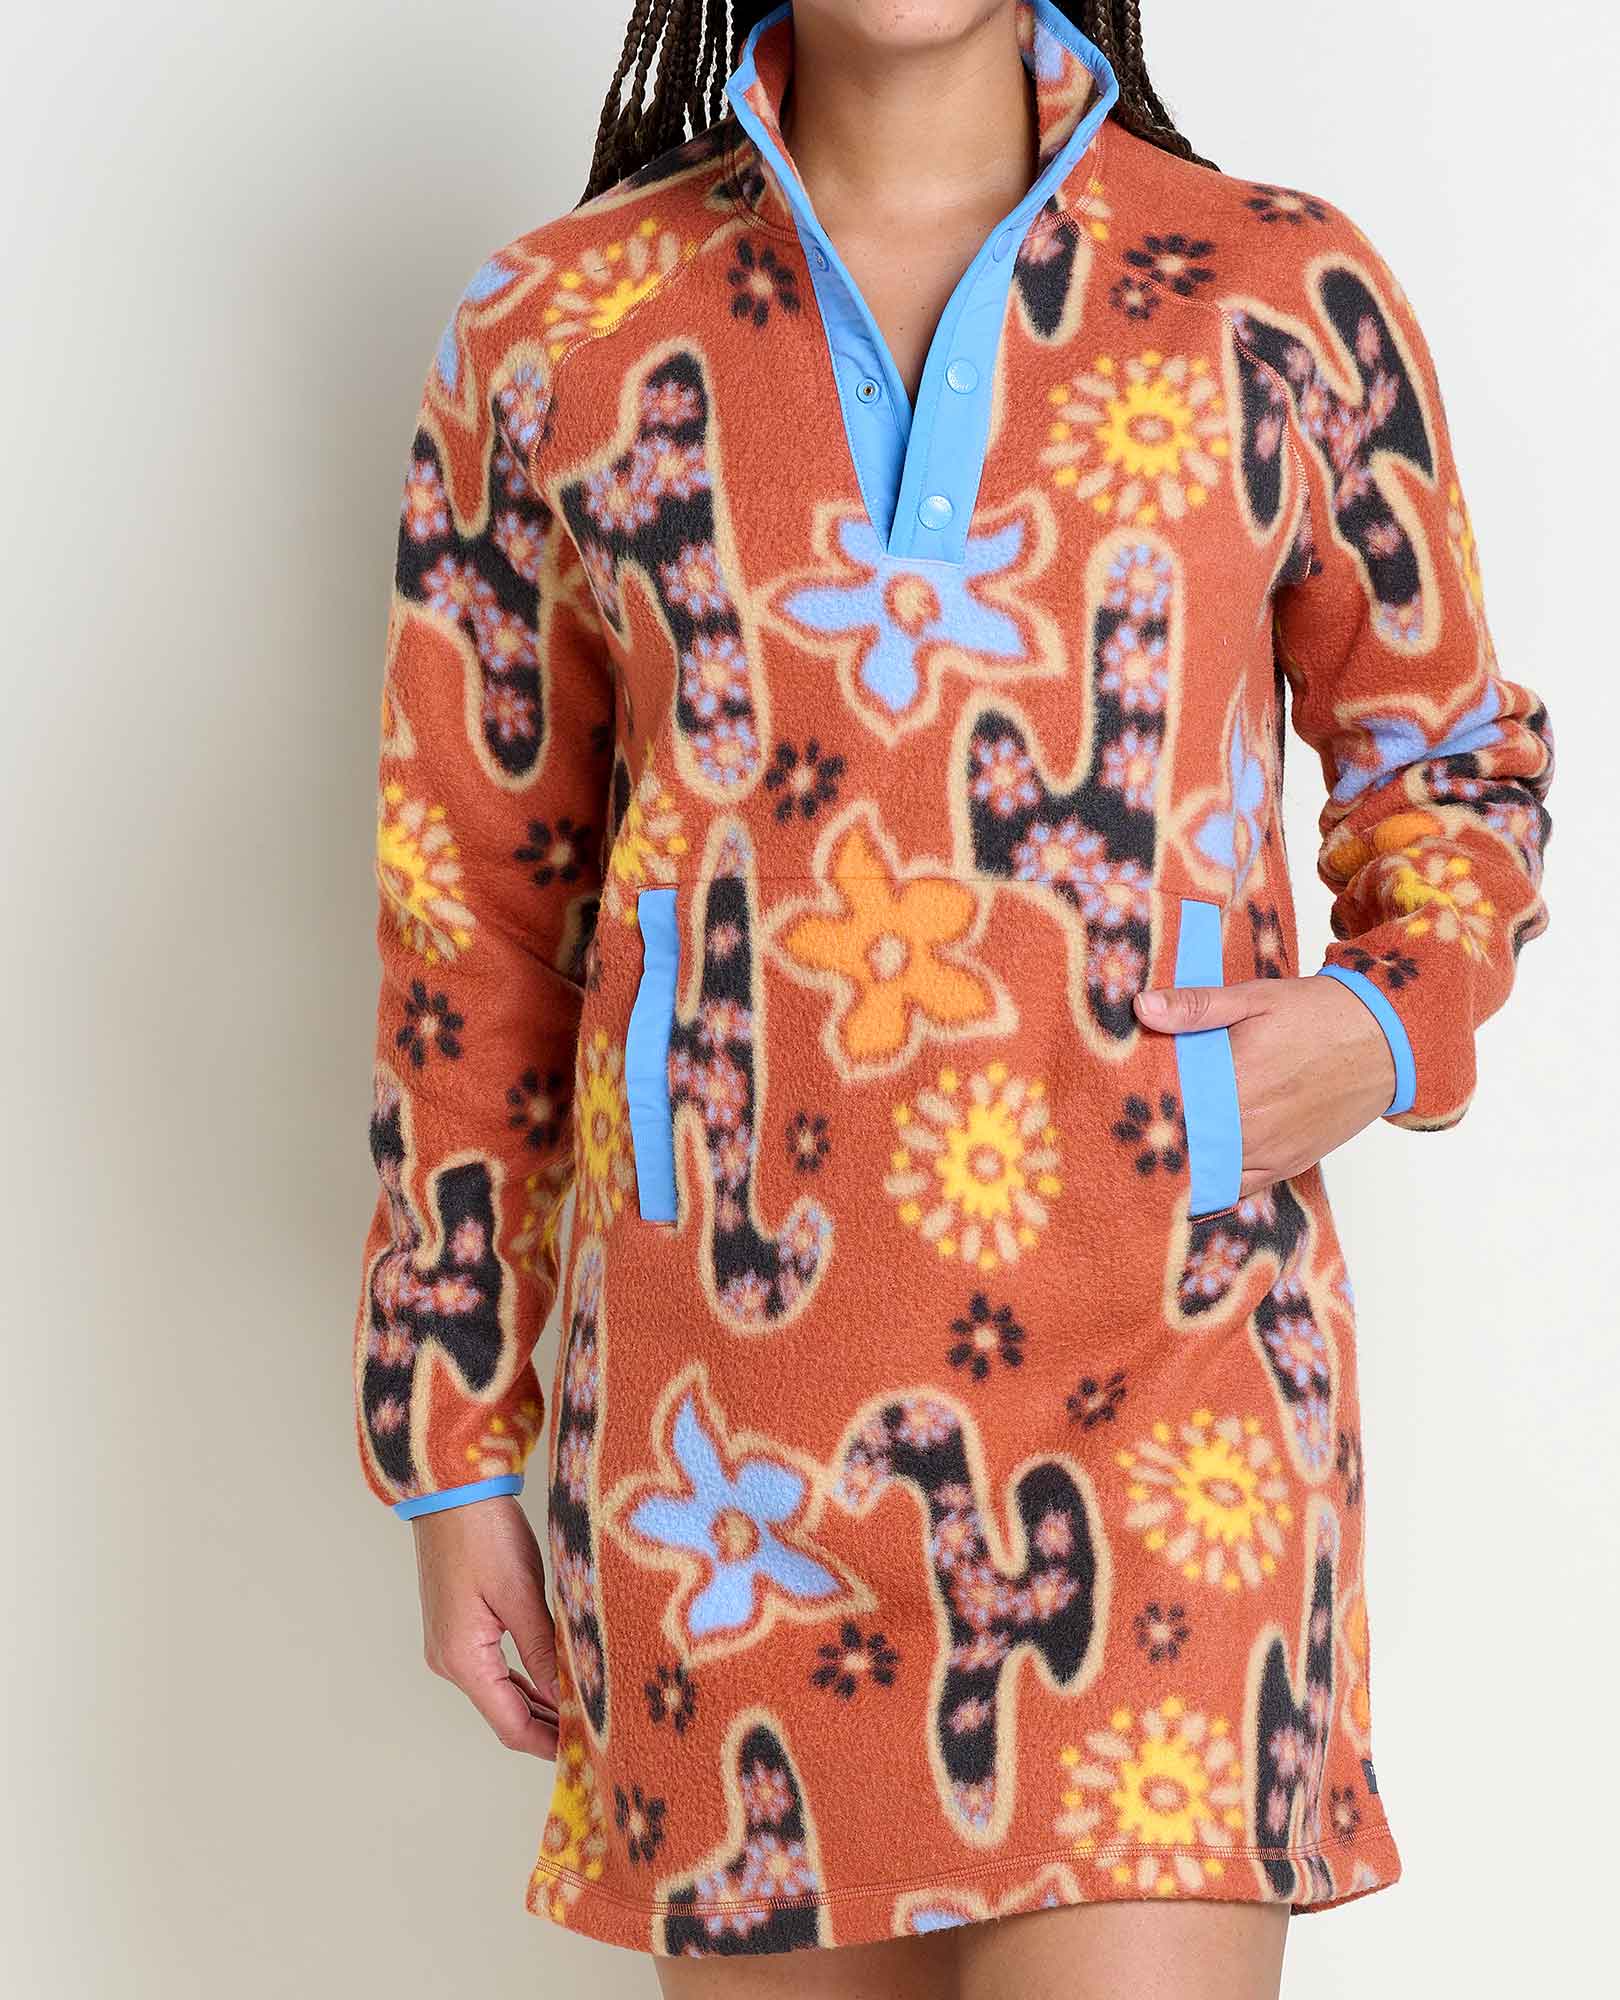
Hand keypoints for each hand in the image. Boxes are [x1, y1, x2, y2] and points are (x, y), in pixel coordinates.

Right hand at [413, 1495, 559, 1759]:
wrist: (450, 1490)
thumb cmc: (484, 1534)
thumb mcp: (522, 1594)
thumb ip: (543, 1651)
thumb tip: (567, 1697)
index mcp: (463, 1659)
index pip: (511, 1725)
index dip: (548, 1744)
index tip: (585, 1754)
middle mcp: (450, 1660)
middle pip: (504, 1713)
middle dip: (548, 1728)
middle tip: (596, 1736)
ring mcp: (452, 1644)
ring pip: (501, 1691)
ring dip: (539, 1704)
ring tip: (584, 1713)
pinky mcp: (459, 1626)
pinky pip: (495, 1668)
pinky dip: (525, 1680)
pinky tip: (556, 1681)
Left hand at [1133, 973, 1394, 1203]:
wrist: (1385, 1040)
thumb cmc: (1317, 1014)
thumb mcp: (1255, 997)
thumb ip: (1196, 1007)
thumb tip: (1142, 1007)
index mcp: (1234, 1079)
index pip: (1167, 1105)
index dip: (1137, 1108)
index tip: (1111, 1107)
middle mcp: (1249, 1123)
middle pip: (1181, 1144)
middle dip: (1150, 1140)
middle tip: (1114, 1138)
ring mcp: (1268, 1150)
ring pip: (1205, 1174)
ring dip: (1176, 1168)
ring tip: (1142, 1160)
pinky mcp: (1286, 1165)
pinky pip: (1237, 1190)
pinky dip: (1209, 1190)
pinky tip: (1185, 1184)